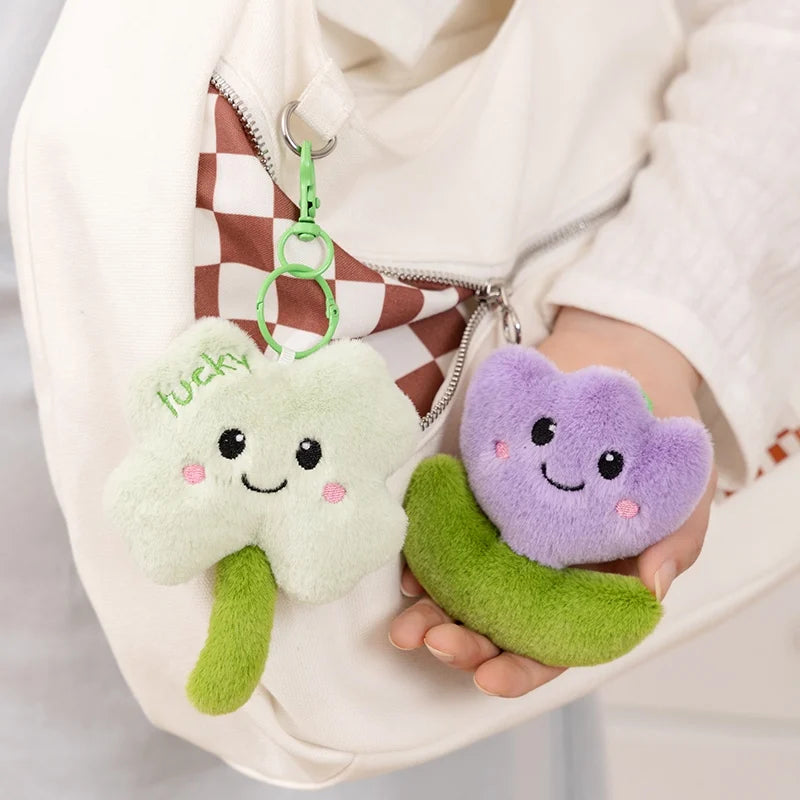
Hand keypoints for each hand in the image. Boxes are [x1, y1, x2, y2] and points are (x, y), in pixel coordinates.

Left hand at [389, 307, 716, 697]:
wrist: (615, 368)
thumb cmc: (655, 443)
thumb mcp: (681, 497)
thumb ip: (674, 545)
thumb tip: (652, 591)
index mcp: (586, 587)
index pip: (552, 643)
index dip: (522, 667)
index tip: (490, 677)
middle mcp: (538, 567)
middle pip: (497, 622)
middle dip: (465, 640)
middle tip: (435, 639)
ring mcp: (501, 531)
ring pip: (462, 586)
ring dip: (433, 609)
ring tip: (408, 619)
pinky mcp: (473, 494)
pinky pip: (443, 531)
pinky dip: (424, 555)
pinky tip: (407, 569)